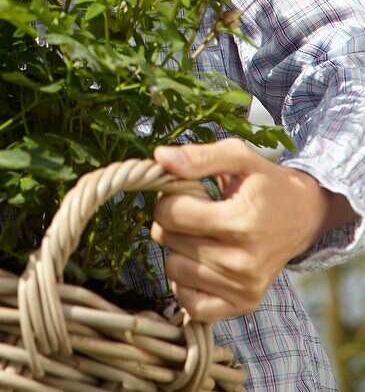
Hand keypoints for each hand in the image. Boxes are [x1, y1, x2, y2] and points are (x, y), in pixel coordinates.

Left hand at [150, 139, 355, 321]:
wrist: (302, 216)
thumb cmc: (265, 182)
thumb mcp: (238, 157)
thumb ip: (199, 157)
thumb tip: (160, 158)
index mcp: (241, 221)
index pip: (172, 214)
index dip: (168, 197)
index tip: (185, 193)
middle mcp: (244, 261)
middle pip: (169, 240)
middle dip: (172, 221)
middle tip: (195, 212)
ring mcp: (245, 287)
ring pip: (173, 270)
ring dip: (178, 250)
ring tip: (201, 235)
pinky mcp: (244, 304)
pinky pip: (190, 303)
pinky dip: (186, 283)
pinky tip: (201, 262)